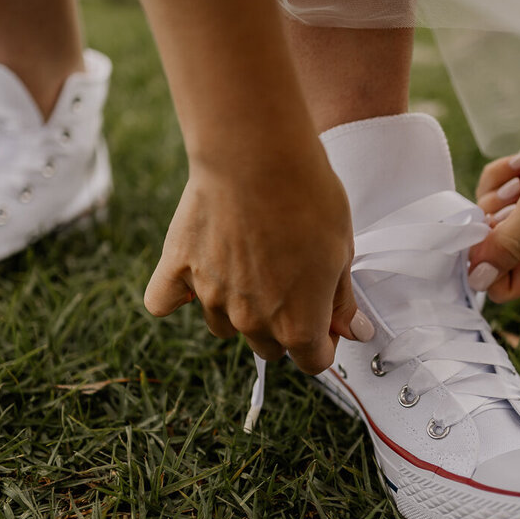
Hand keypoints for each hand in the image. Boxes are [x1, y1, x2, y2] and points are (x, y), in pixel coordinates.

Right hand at [144, 151, 373, 374]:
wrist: (257, 157)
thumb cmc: (307, 198)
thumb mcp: (342, 251)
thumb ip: (342, 300)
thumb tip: (355, 332)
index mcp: (298, 325)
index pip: (313, 361)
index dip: (324, 340)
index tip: (325, 314)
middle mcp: (253, 322)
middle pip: (268, 347)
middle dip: (282, 324)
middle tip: (288, 279)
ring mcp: (211, 298)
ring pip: (223, 326)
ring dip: (236, 307)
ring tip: (246, 262)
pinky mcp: (178, 270)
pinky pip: (164, 301)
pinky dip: (176, 295)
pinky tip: (196, 272)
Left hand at [468, 71, 519, 300]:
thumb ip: (512, 241)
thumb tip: (479, 281)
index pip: (510, 284)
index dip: (486, 271)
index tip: (477, 243)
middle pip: (494, 249)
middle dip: (490, 226)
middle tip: (511, 199)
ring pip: (489, 216)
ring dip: (495, 195)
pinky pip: (494, 186)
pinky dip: (500, 173)